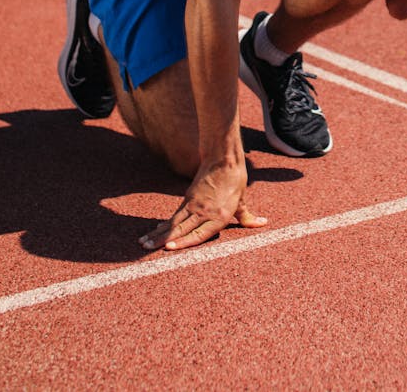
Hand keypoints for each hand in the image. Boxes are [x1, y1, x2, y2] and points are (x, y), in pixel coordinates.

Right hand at [139, 158, 266, 251]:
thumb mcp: (243, 200)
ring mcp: (194, 205)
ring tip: (143, 243)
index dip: (183, 242)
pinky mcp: (188, 197)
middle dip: (162, 240)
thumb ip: (247, 217)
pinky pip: (175, 215)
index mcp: (220, 216)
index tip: (168, 247)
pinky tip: (155, 230)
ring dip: (158, 233)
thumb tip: (263, 223)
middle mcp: (204, 212)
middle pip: (180, 229)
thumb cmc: (235, 180)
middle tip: (146, 249)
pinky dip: (164, 224)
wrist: (224, 158)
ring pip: (173, 223)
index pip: (198, 234)